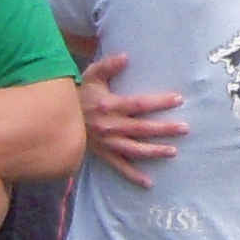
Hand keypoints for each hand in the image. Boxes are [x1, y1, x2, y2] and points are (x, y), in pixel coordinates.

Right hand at [78, 53, 190, 187]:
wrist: (54, 118)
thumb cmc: (78, 94)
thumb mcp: (91, 75)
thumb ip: (108, 66)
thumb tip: (126, 56)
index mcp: (109, 106)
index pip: (140, 104)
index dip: (160, 102)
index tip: (178, 100)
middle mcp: (110, 126)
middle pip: (142, 129)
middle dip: (164, 129)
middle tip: (185, 128)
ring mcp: (107, 143)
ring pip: (134, 150)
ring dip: (154, 152)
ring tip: (174, 152)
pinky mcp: (102, 154)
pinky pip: (119, 168)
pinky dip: (133, 176)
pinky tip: (148, 182)